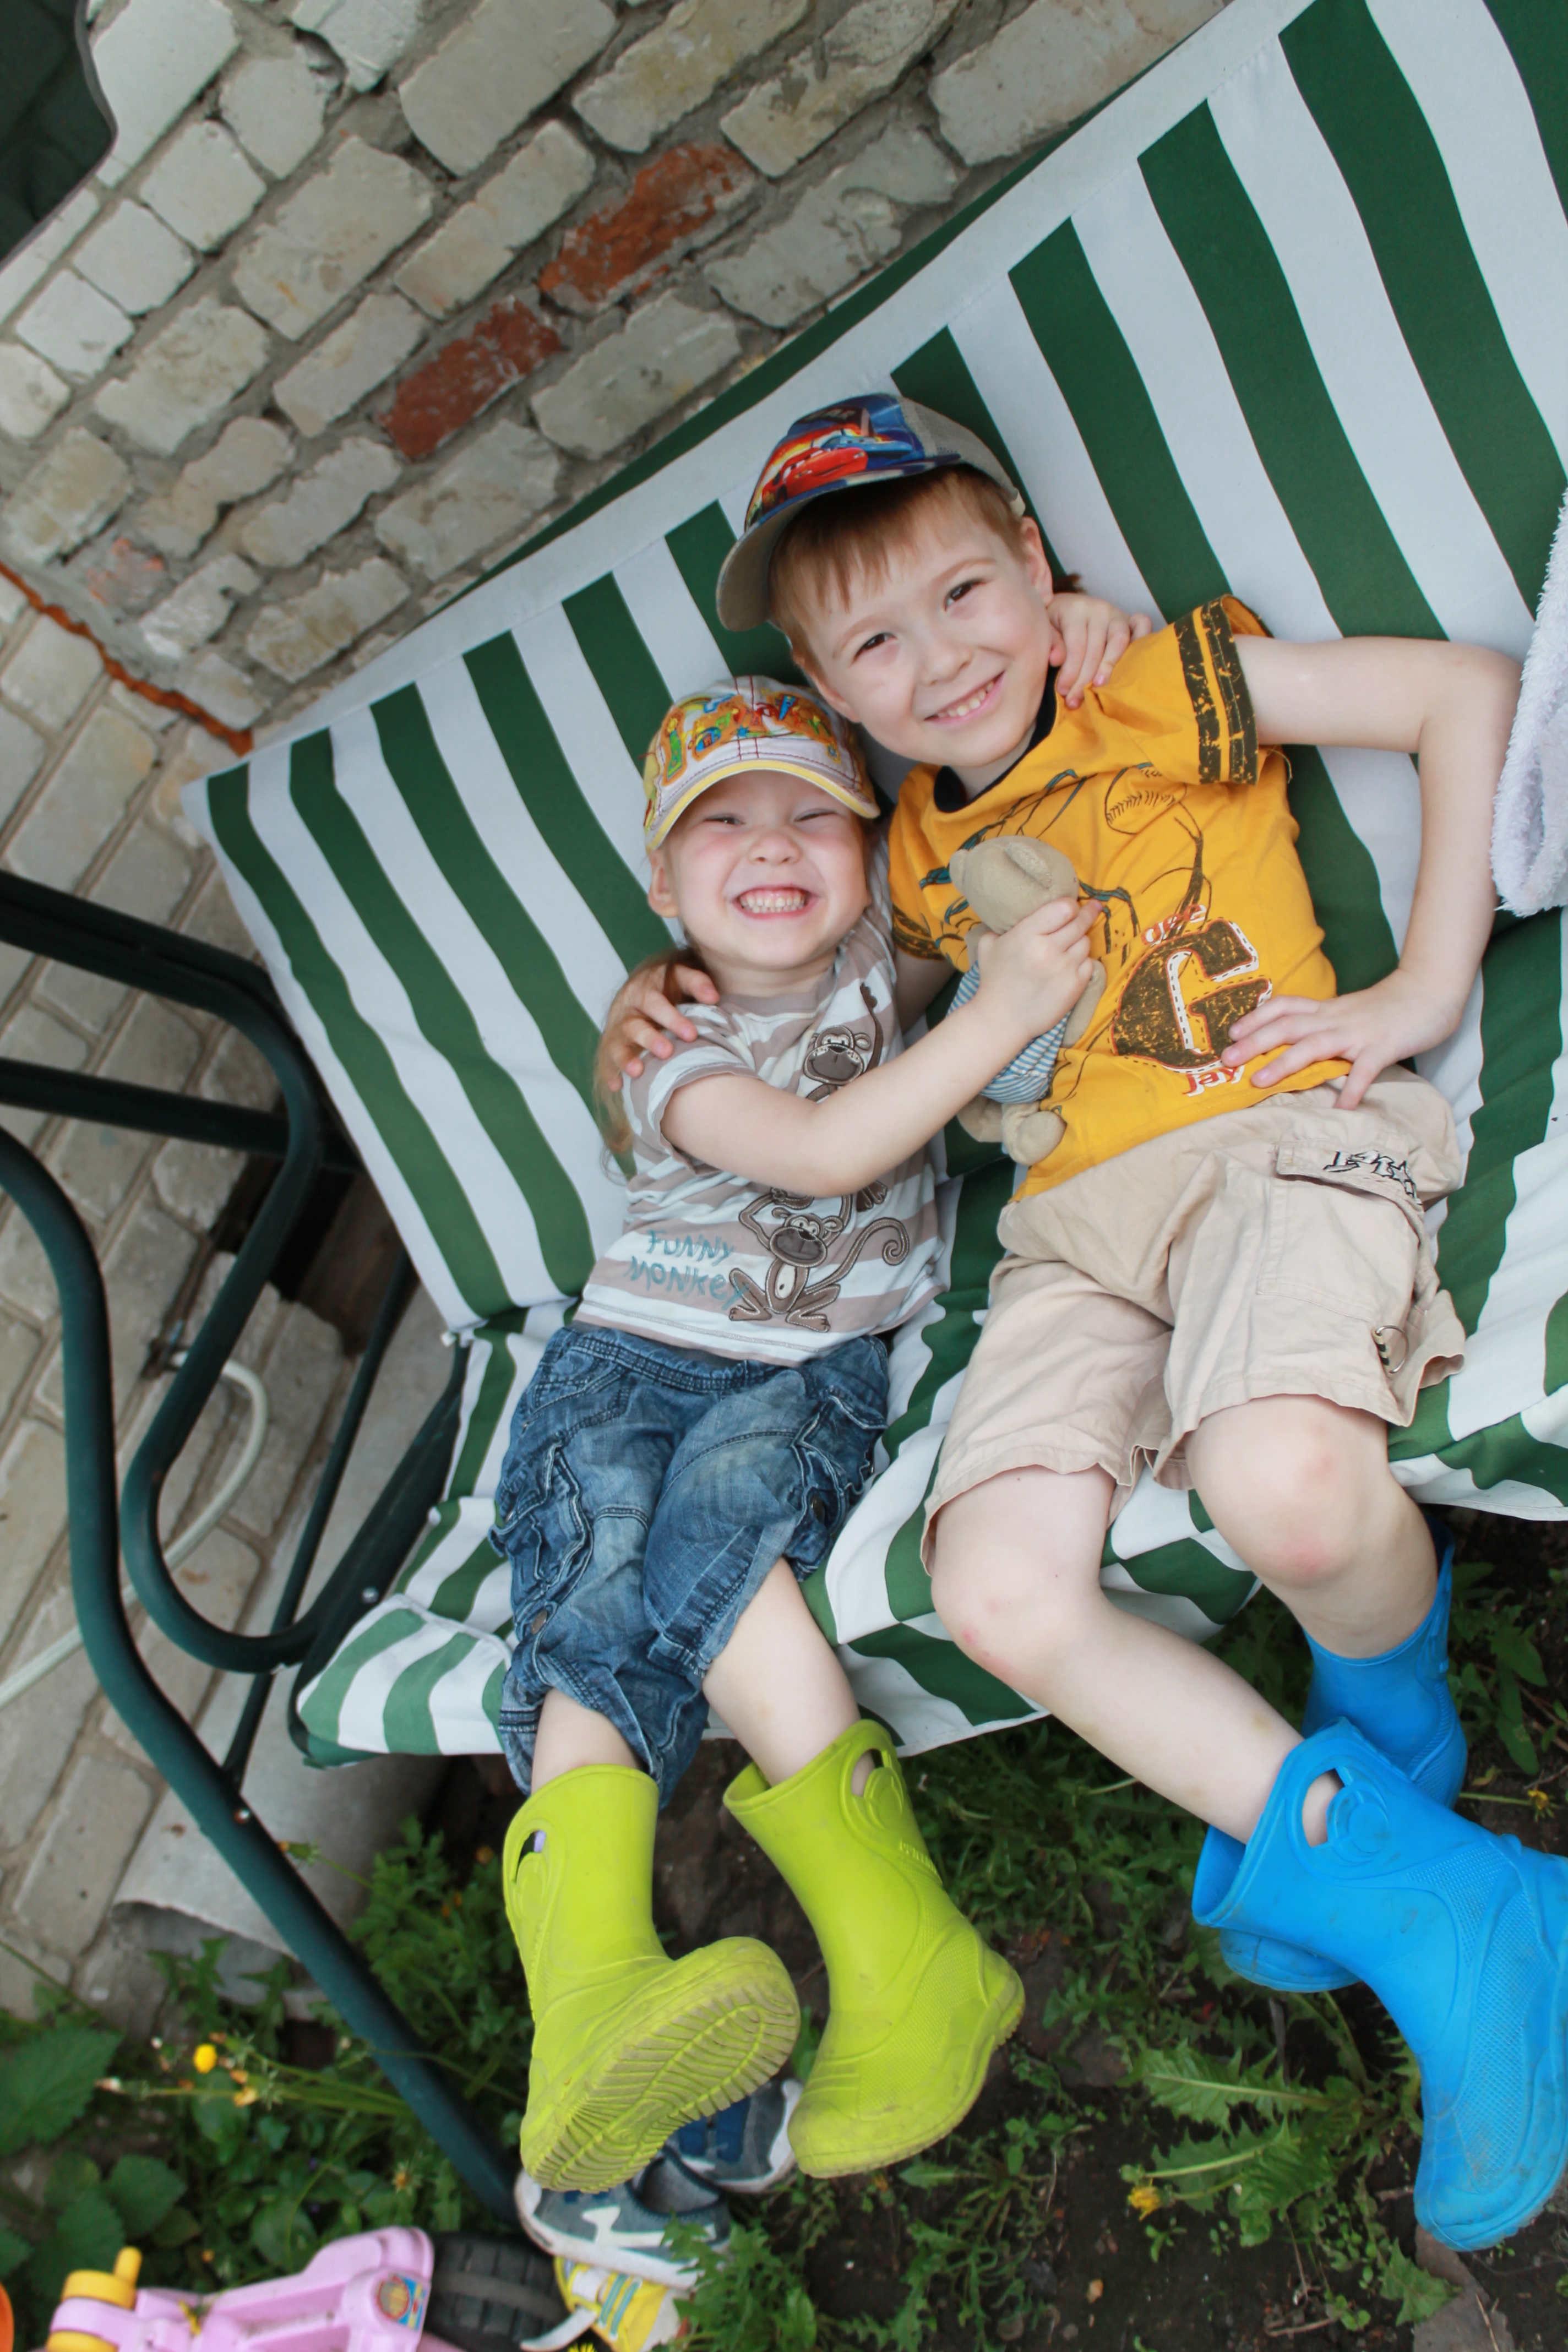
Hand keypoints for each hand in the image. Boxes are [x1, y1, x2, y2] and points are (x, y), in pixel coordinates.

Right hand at [599, 958, 719, 1080]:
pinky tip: (617, 1084)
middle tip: (667, 1052)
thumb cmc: (665, 988)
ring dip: (626, 1058)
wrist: (635, 992)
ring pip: (618, 1043)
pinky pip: (607, 1058)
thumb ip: (696, 982)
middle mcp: (628, 1009)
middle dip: (651, 1039)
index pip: (657, 1003)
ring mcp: (617, 1028)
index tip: (691, 1034)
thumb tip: (714, 997)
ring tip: (637, 1071)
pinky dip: (611, 1071)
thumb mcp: (678, 977)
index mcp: (645, 990)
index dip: (672, 1018)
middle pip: (635, 1025)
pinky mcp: (610, 1043)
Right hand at [972, 899, 1096, 1044]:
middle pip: (1080, 922)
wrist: (1002, 1019)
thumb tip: (1017, 909)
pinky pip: (1089, 964)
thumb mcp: (988, 945)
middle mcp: (1048, 950)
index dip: (1070, 905)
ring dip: (1080, 940)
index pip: (1064, 908)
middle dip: (1086, 914)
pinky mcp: (1075, 987)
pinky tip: (1071, 964)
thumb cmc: (995, 980)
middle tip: (1091, 908)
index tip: (1070, 906)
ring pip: (1086, 942)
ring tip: (1070, 944)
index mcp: (1027, 935)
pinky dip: (1083, 961)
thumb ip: (1003, 924)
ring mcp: (1064, 969)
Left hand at [1044, 594, 1152, 707]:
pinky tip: (1131, 664)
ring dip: (1109, 667)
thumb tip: (1057, 660)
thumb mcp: (1044, 630)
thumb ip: (1049, 643)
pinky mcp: (1130, 619)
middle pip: (1096, 649)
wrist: (1066, 608)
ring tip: (1100, 688)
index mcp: (1074, 609)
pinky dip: (1142, 640)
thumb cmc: (1055, 625)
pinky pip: (1142, 624)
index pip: (1076, 646)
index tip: (1063, 692)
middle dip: (1085, 679)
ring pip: (1119, 641)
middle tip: (1076, 700)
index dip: (1070, 672)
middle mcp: (1098, 609)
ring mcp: (1116, 613)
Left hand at [1222, 967, 1464, 1108]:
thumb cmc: (1387, 1007)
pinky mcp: (1383, 1047)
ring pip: (1315, 1045)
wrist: (1429, 992)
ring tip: (1260, 1083)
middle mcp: (1336, 1019)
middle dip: (1255, 1042)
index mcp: (1327, 1010)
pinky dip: (1351, 1090)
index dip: (1256, 1018)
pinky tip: (1339, 1109)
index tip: (1231, 1032)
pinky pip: (1365, 1071)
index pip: (1285, 1007)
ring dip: (1285, 1063)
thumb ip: (1323, 1024)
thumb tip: (1294, 1043)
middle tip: (1227, 1060)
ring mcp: (1358, 1033)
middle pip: (1288, 1026)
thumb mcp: (1347, 1011)